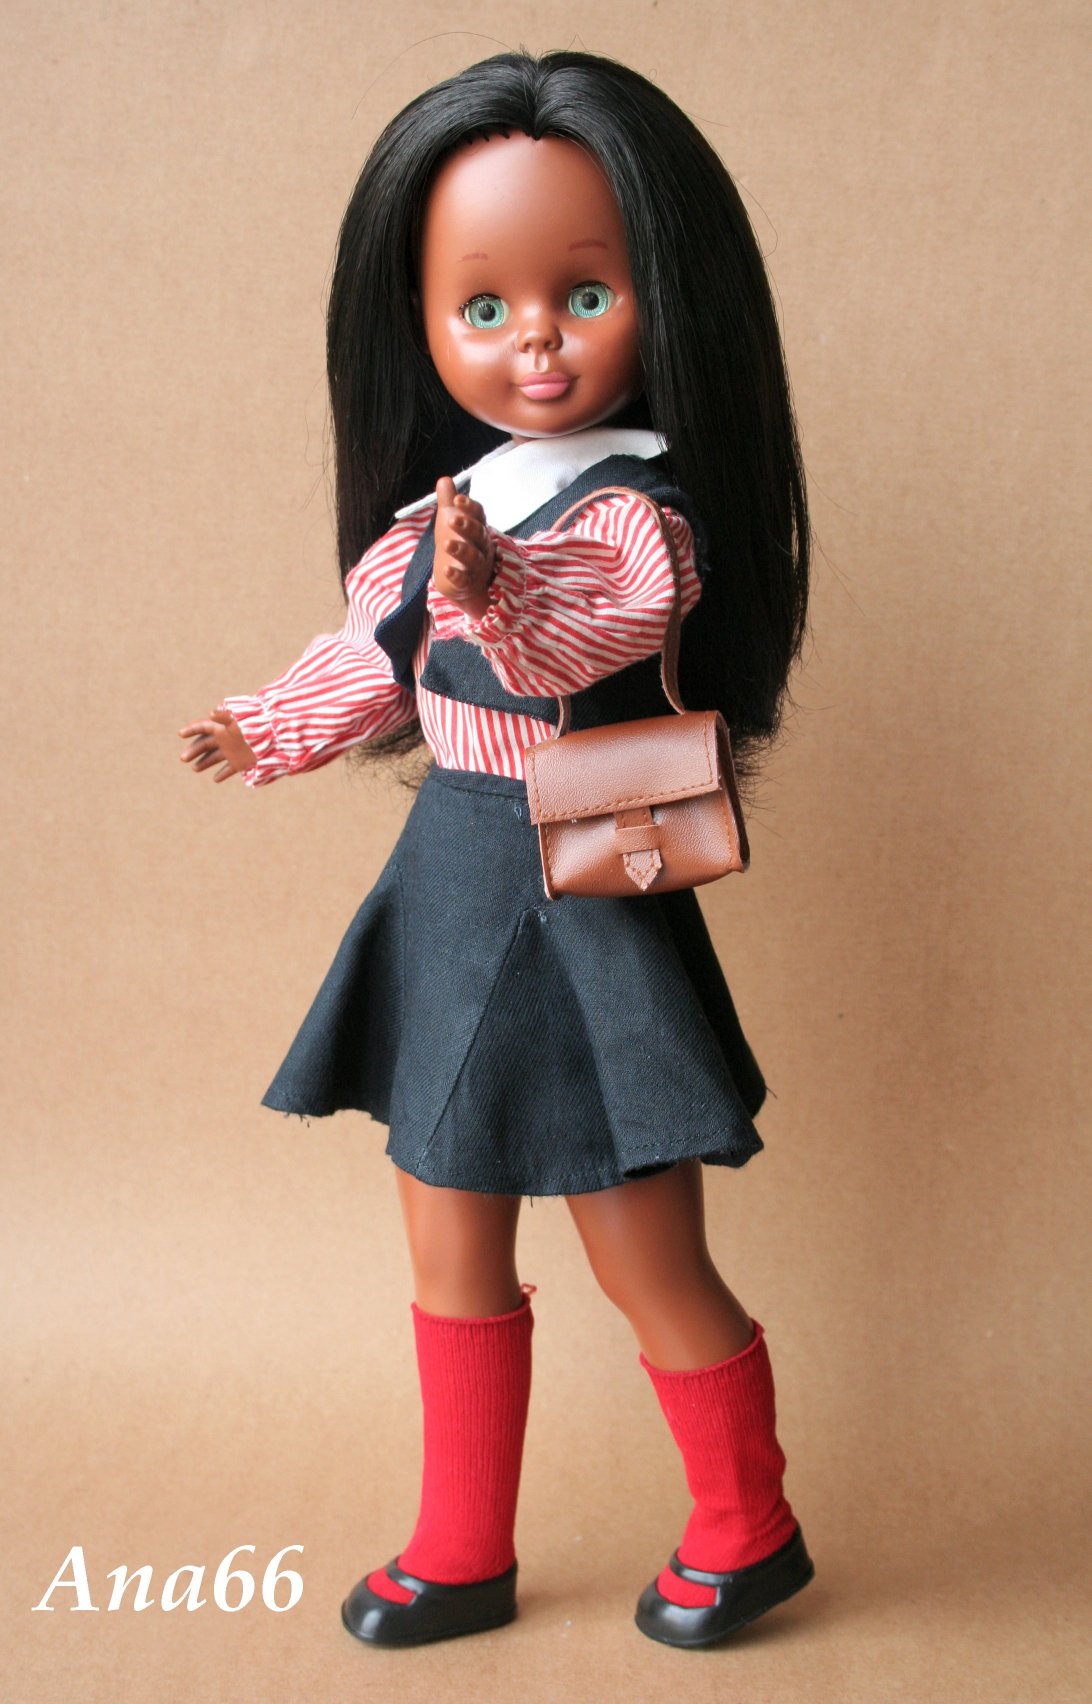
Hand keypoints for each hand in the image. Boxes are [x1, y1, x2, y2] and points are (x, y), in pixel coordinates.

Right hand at [178, 705, 257, 782]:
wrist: (276, 738)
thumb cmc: (258, 726)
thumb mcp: (241, 720)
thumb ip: (226, 716)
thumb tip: (212, 712)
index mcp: (225, 727)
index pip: (204, 726)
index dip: (192, 729)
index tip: (180, 734)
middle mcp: (227, 739)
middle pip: (206, 744)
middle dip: (195, 750)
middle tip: (183, 758)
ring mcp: (233, 751)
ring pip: (215, 757)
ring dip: (205, 762)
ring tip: (194, 768)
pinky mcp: (242, 762)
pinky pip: (230, 769)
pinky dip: (223, 774)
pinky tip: (215, 779)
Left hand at [432, 476, 495, 618]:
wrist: (464, 582)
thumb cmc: (460, 545)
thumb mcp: (451, 521)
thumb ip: (448, 502)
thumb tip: (445, 479)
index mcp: (478, 529)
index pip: (478, 515)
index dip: (469, 507)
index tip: (457, 499)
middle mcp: (481, 546)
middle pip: (478, 535)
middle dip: (467, 526)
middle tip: (452, 519)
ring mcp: (476, 566)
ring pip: (473, 557)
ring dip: (461, 549)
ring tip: (447, 544)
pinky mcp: (467, 583)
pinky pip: (464, 580)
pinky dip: (457, 576)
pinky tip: (446, 570)